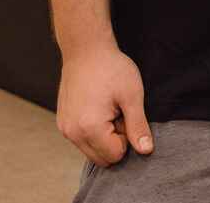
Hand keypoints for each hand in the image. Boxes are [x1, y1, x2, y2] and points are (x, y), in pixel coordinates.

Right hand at [57, 42, 153, 166]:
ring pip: (91, 151)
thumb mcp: (132, 96)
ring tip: (109, 109)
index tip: (126, 115)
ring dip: (104, 136)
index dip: (127, 137)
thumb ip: (138, 126)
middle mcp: (72, 133)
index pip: (115, 155)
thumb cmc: (111, 68)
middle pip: (102, 158)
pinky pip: (82, 140)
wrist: (86, 50)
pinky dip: (93, 131)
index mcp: (89, 128)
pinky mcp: (62, 123)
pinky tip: (98, 108)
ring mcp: (64, 129)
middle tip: (119, 113)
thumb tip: (146, 151)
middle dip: (115, 141)